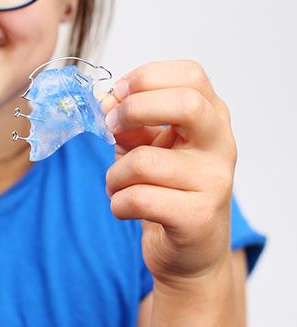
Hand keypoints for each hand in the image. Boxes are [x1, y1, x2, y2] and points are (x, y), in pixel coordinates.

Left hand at [100, 60, 236, 288]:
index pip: (191, 74)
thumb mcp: (146, 146)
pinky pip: (139, 199)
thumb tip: (105, 100)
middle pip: (186, 104)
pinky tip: (124, 208)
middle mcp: (221, 145)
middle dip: (134, 110)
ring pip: (145, 160)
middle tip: (112, 125)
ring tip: (116, 184)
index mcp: (211, 117)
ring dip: (114, 174)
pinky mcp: (198, 217)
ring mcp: (214, 181)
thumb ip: (127, 121)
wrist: (190, 252)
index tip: (119, 93)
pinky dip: (118, 203)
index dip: (147, 77)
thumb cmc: (167, 189)